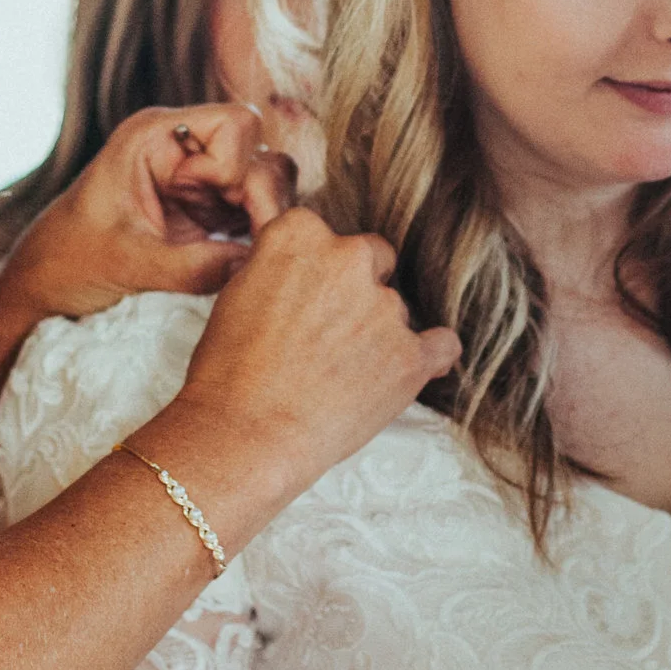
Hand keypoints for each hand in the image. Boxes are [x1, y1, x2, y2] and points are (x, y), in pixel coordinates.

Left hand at [0, 105, 293, 504]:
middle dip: (260, 196)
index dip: (236, 164)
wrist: (41, 293)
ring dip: (264, 220)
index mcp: (154, 137)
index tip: (215, 205)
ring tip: (245, 259)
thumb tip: (257, 268)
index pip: (235, 123)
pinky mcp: (206, 217)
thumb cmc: (66, 265)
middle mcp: (183, 151)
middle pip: (259, 152)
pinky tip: (245, 266)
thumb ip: (193, 266)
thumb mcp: (127, 265)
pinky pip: (253, 216)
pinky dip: (258, 240)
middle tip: (249, 241)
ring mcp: (197, 184)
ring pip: (265, 184)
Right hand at [151, 208, 459, 534]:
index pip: (324, 234)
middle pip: (372, 259)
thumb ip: (277, 267)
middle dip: (355, 290)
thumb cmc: (227, 372)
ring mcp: (385, 306)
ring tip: (343, 376)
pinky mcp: (411, 355)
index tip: (307, 296)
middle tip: (328, 334)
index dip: (317, 269)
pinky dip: (431, 357)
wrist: (244, 435)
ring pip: (397, 308)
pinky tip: (410, 370)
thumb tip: (295, 268)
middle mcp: (348, 258)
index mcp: (300, 234)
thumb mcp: (237, 293)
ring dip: (380, 333)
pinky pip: (443, 345)